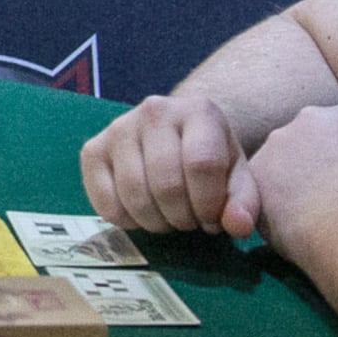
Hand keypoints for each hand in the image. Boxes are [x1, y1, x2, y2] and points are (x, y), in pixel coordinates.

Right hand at [81, 91, 254, 236]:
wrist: (175, 134)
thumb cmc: (209, 158)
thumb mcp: (237, 176)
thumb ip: (244, 202)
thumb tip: (237, 225)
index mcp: (198, 111)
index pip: (202, 164)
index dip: (208, 204)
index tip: (212, 220)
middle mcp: (154, 111)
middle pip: (166, 183)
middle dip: (182, 217)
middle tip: (189, 222)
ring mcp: (119, 128)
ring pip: (134, 195)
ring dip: (156, 222)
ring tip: (169, 218)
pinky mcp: (93, 149)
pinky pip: (105, 201)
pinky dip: (126, 220)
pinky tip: (142, 214)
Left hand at [237, 100, 337, 249]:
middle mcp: (311, 117)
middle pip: (309, 141)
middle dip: (314, 166)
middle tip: (326, 201)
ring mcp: (279, 140)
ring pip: (280, 163)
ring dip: (288, 183)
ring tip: (306, 218)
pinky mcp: (255, 168)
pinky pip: (261, 188)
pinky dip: (271, 205)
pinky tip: (288, 226)